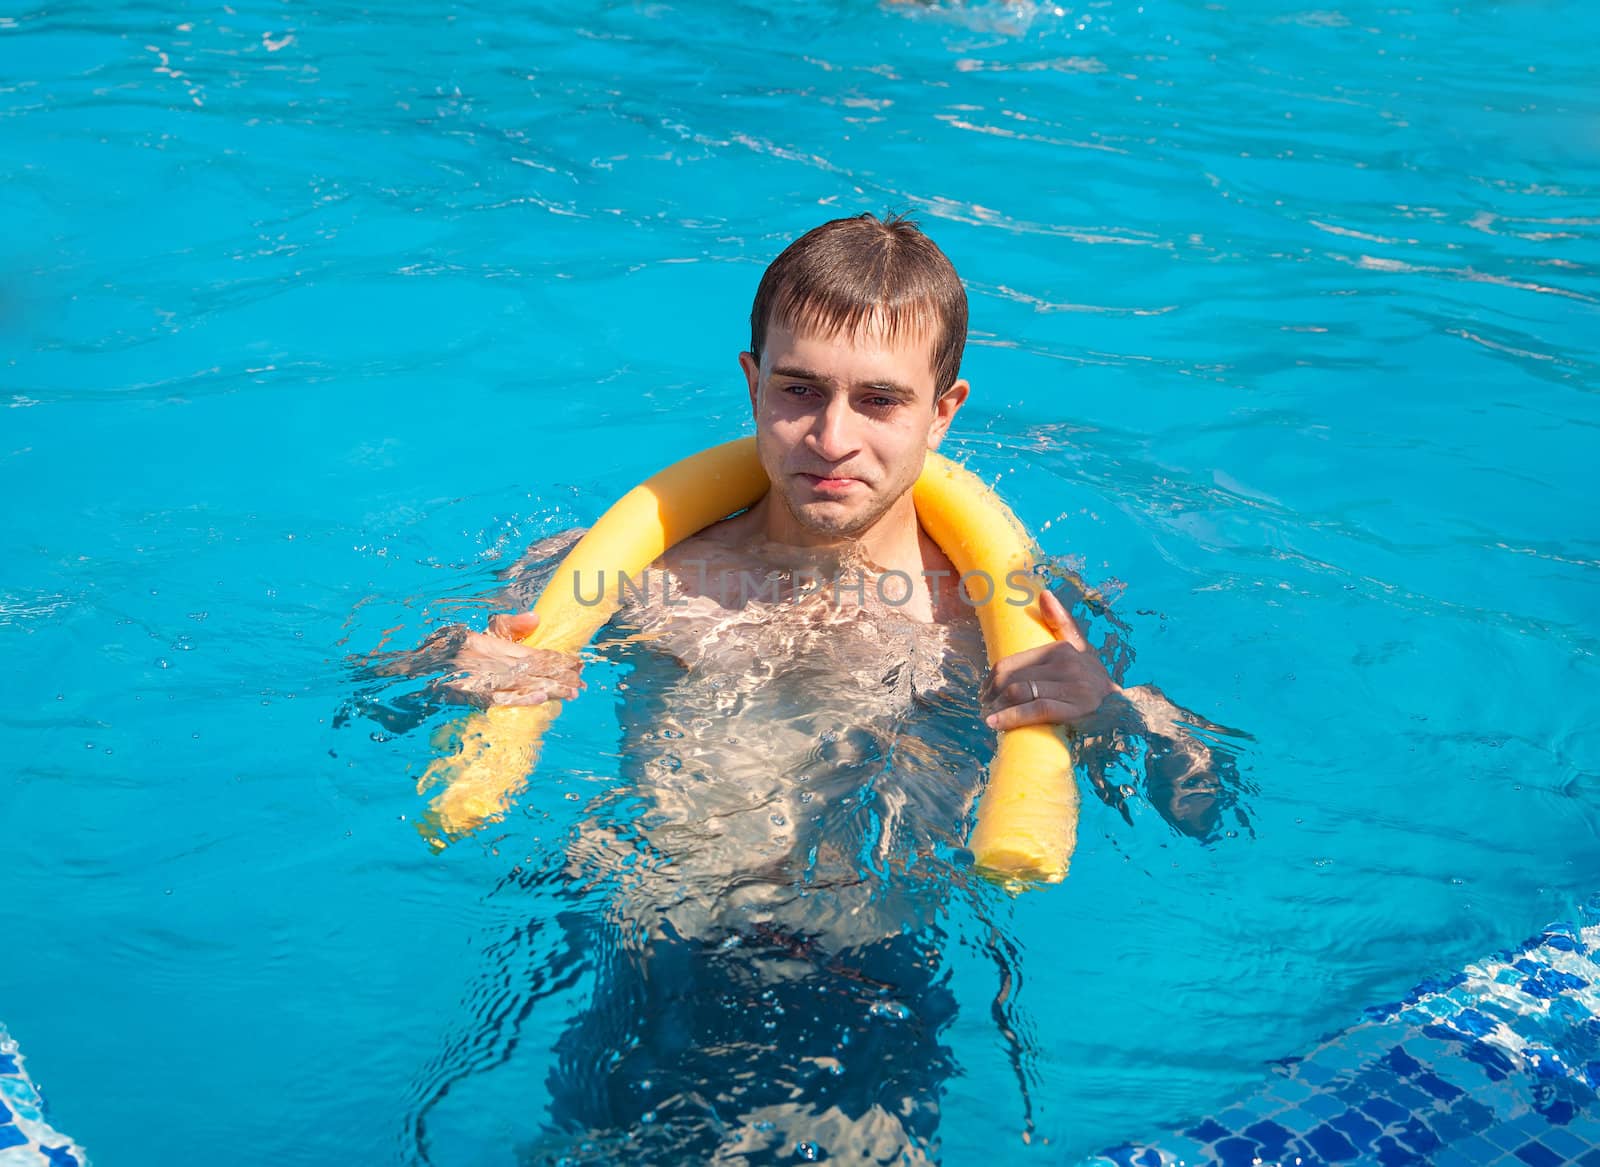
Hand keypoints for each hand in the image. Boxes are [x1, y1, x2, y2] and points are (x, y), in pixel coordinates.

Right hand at [367, 611, 582, 708]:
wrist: (415, 666)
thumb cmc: (451, 645)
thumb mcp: (480, 630)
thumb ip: (508, 624)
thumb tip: (536, 619)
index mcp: (494, 644)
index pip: (535, 652)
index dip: (559, 659)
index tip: (578, 663)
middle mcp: (491, 661)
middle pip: (534, 670)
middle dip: (561, 677)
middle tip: (582, 683)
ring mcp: (483, 680)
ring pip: (524, 685)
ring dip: (550, 689)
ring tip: (572, 694)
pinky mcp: (474, 696)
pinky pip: (502, 698)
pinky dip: (522, 699)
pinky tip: (540, 700)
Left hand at [983, 589, 1117, 731]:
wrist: (1122, 706)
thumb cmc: (1091, 677)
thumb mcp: (1079, 648)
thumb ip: (1061, 622)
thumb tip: (1044, 593)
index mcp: (1060, 649)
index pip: (1012, 663)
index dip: (992, 679)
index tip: (985, 692)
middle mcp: (1066, 664)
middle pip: (1013, 679)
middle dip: (993, 696)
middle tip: (985, 707)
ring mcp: (1072, 686)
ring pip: (1021, 693)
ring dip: (998, 708)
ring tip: (989, 718)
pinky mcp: (1076, 708)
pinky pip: (1037, 710)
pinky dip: (1013, 718)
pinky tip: (997, 724)